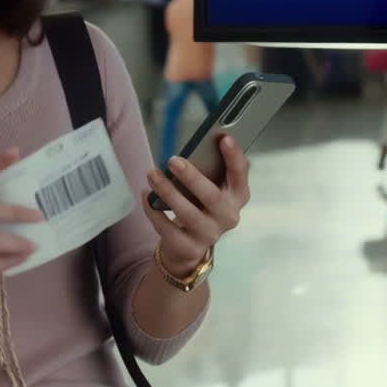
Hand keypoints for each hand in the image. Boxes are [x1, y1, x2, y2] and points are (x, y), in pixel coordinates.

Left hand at [143, 135, 250, 274]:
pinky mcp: (188, 247)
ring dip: (168, 191)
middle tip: (173, 160)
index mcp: (236, 196)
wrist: (189, 246)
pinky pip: (168, 228)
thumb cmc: (200, 206)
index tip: (224, 138)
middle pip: (212, 196)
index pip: (240, 175)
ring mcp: (209, 234)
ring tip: (152, 174)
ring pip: (188, 213)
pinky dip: (153, 210)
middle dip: (192, 177)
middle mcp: (227, 216)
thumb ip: (209, 170)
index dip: (234, 156)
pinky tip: (145, 195)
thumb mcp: (210, 188)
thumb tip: (194, 145)